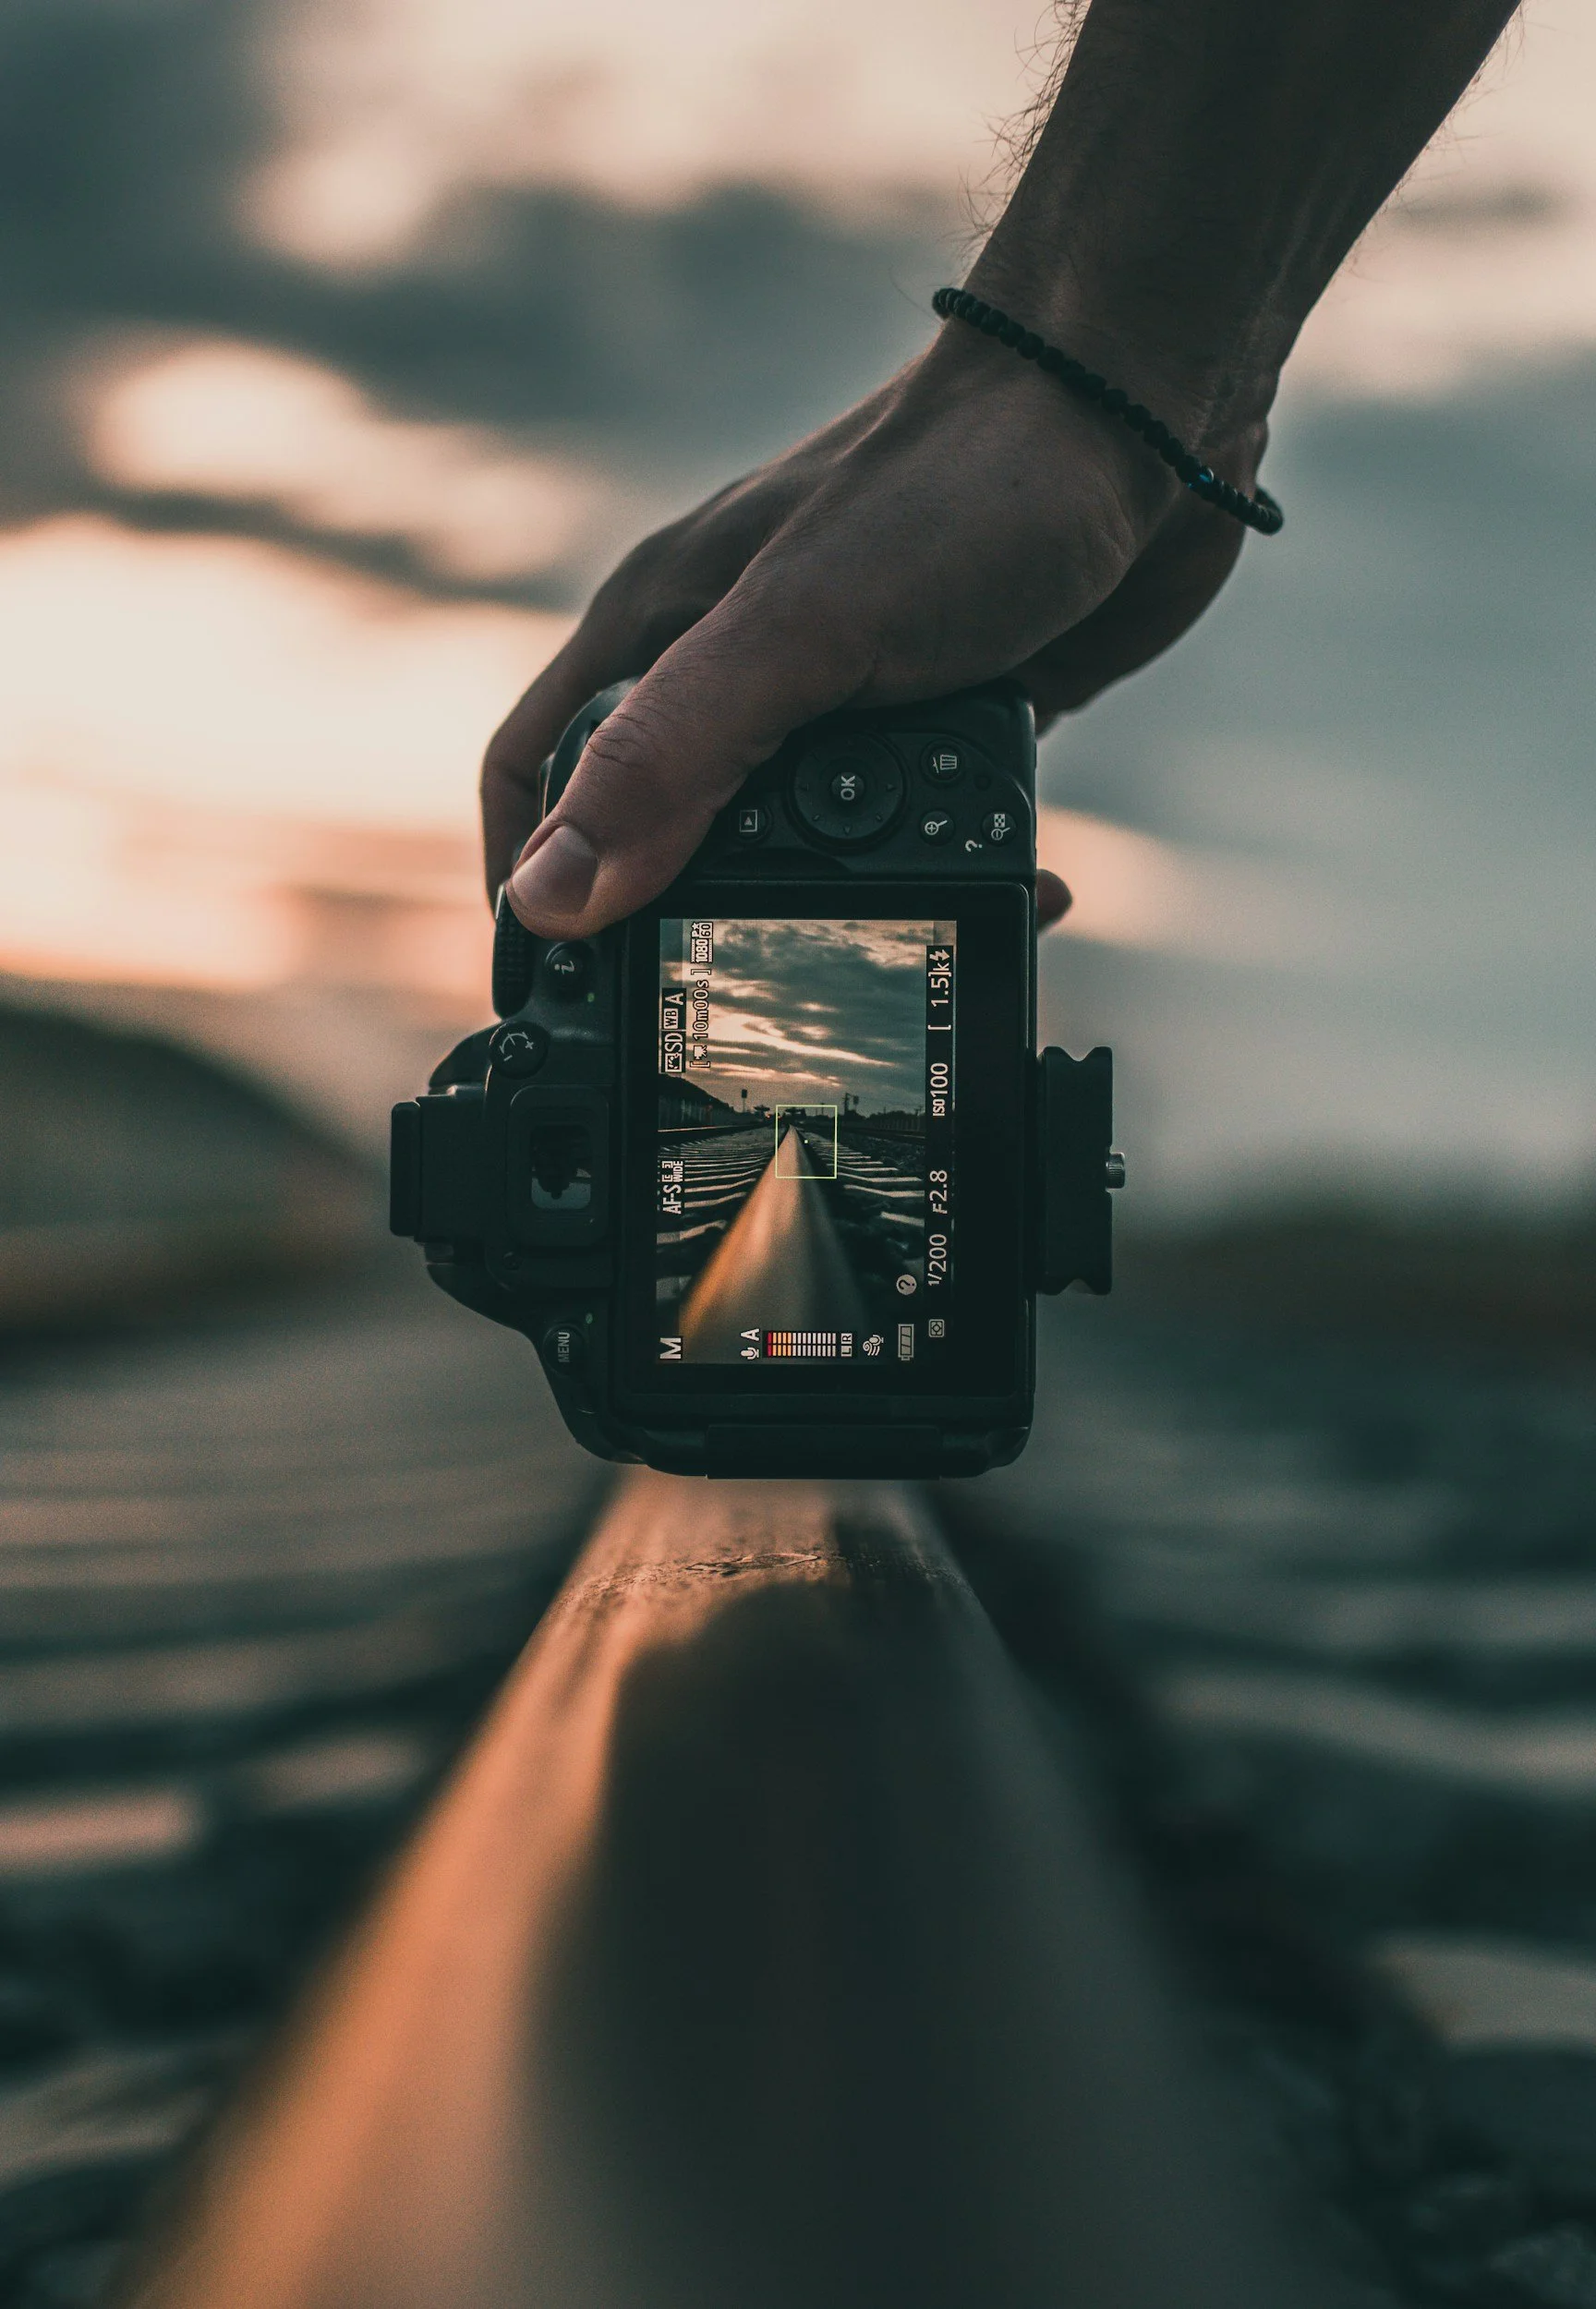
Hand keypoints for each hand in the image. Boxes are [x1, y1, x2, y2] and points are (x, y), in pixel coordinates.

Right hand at [482, 319, 1263, 938]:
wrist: (1138, 412)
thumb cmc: (960, 486)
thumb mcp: (795, 635)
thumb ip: (671, 761)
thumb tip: (554, 897)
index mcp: (662, 626)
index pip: (539, 766)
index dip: (526, 877)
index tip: (548, 982)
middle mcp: (735, 660)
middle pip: (664, 822)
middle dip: (700, 914)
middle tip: (743, 994)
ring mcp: (839, 690)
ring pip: (802, 837)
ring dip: (849, 902)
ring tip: (909, 938)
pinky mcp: (940, 712)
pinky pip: (920, 824)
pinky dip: (959, 867)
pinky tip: (1018, 886)